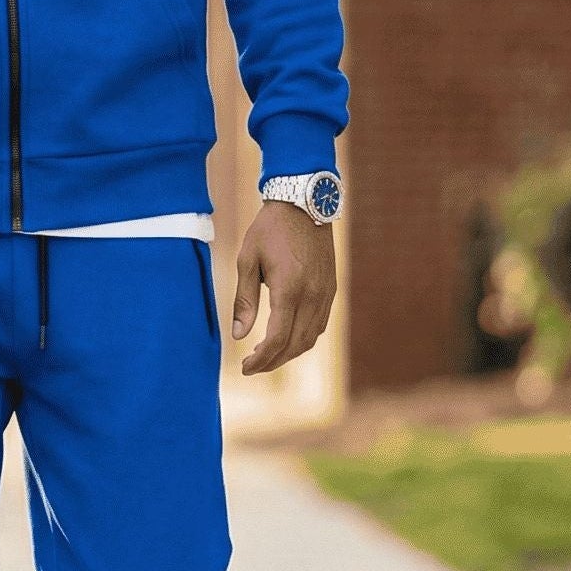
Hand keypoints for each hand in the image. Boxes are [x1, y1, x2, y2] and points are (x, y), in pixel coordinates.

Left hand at [230, 203, 336, 375]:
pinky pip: (320, 326)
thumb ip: (244, 299)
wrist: (304, 203)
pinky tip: (286, 338)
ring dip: (288, 354)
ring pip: (310, 339)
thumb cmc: (270, 229)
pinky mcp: (332, 290)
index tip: (245, 368)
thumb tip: (239, 335)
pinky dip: (303, 339)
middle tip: (251, 367)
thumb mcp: (248, 259)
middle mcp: (312, 295)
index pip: (277, 339)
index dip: (260, 360)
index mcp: (289, 288)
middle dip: (272, 362)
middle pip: (294, 345)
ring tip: (266, 356)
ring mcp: (326, 294)